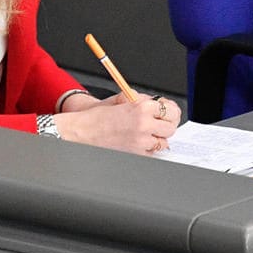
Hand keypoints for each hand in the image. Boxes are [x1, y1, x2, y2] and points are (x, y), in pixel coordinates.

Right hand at [54, 93, 180, 154]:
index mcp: (142, 108)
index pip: (171, 110)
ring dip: (158, 138)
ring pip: (164, 142)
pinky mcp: (135, 153)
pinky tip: (139, 142)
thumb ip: (141, 99)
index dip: (170, 111)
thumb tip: (156, 102)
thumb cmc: (96, 117)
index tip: (168, 112)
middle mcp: (144, 124)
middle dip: (166, 125)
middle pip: (171, 127)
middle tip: (159, 123)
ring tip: (147, 133)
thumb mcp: (121, 100)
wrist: (80, 132)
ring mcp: (141, 141)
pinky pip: (152, 153)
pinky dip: (149, 149)